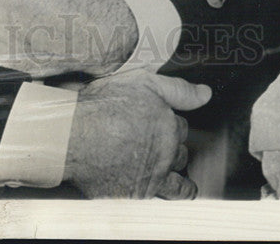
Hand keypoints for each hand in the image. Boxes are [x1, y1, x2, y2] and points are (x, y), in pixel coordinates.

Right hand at [65, 69, 210, 197]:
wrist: (73, 135)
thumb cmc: (103, 106)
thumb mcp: (143, 83)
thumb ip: (178, 89)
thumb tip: (206, 93)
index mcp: (168, 125)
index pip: (180, 126)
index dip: (169, 121)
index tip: (159, 121)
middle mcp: (166, 153)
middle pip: (179, 151)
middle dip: (173, 146)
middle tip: (160, 143)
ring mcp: (153, 175)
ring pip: (177, 177)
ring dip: (178, 173)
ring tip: (177, 174)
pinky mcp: (138, 192)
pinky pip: (166, 196)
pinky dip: (174, 192)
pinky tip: (176, 191)